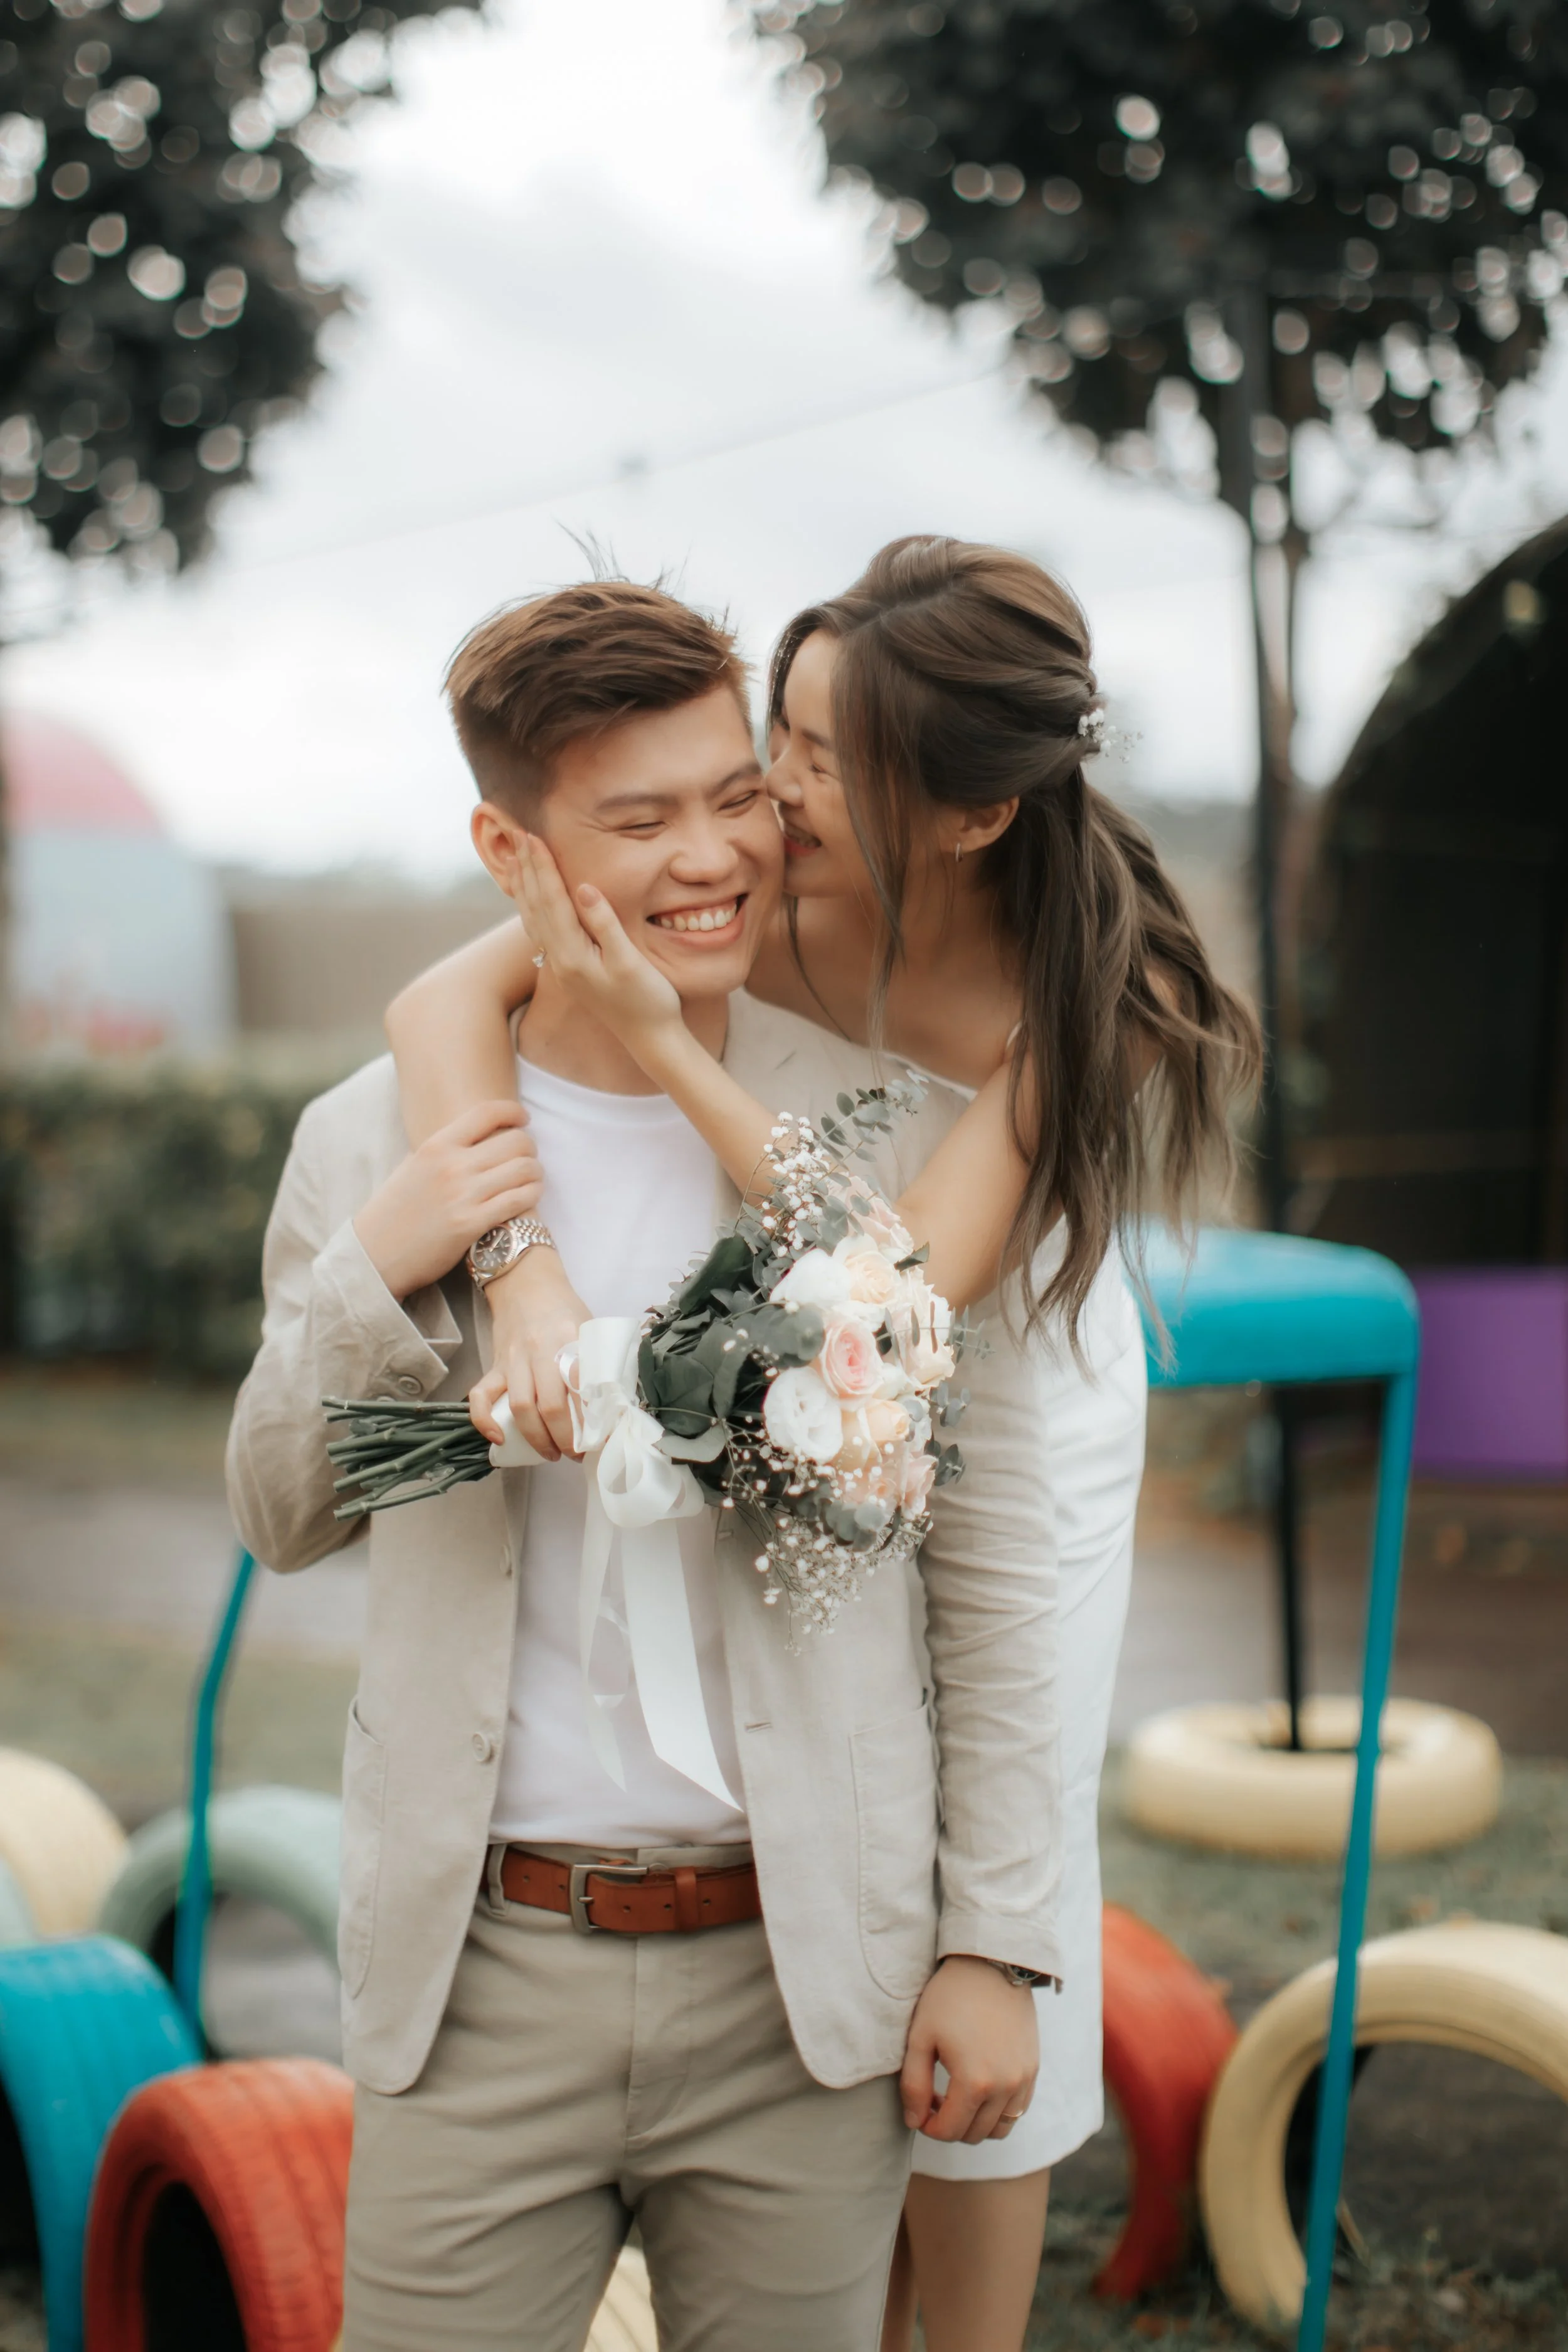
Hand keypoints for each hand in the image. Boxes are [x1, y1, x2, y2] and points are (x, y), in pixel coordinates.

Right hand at [354, 1103, 539, 1301]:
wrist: (374, 1256)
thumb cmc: (394, 1212)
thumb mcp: (413, 1167)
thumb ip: (445, 1149)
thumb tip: (479, 1135)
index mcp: (435, 1146)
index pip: (487, 1112)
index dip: (514, 1111)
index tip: (523, 1119)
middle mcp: (452, 1166)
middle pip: (516, 1141)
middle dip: (530, 1147)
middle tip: (527, 1157)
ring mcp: (463, 1196)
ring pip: (525, 1169)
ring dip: (535, 1173)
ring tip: (531, 1179)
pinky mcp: (472, 1225)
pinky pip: (520, 1200)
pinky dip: (532, 1195)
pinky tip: (528, 1196)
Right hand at [468, 1245, 591, 1462]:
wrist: (526, 1281)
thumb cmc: (563, 1307)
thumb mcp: (588, 1327)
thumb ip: (599, 1359)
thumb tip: (619, 1400)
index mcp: (569, 1340)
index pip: (582, 1389)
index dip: (593, 1421)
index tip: (602, 1440)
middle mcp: (539, 1351)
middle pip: (550, 1407)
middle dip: (565, 1439)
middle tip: (576, 1453)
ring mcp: (512, 1359)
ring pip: (520, 1407)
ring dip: (536, 1438)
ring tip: (550, 1454)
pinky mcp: (494, 1364)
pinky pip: (481, 1395)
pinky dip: (485, 1421)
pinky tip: (499, 1439)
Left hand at [518, 834, 682, 1057]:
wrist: (651, 1039)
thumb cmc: (648, 1001)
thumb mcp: (630, 961)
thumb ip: (605, 924)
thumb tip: (585, 888)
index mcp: (572, 956)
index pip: (552, 901)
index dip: (542, 867)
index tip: (531, 837)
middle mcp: (560, 962)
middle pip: (536, 907)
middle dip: (527, 870)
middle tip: (515, 835)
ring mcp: (563, 968)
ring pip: (534, 920)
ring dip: (524, 887)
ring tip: (515, 859)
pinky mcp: (571, 970)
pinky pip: (542, 932)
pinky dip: (533, 908)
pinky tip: (532, 899)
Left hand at [900, 1956, 1038, 2143]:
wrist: (990, 1964)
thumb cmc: (949, 1998)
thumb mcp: (920, 2038)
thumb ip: (914, 2086)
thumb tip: (914, 2121)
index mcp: (974, 2082)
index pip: (949, 2130)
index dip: (928, 2126)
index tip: (919, 2109)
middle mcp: (1005, 2087)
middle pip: (974, 2134)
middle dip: (950, 2125)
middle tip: (935, 2099)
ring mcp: (1023, 2079)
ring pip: (1000, 2129)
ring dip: (976, 2123)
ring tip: (958, 2096)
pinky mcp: (1033, 2069)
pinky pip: (1018, 2110)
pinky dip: (998, 2112)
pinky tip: (981, 2087)